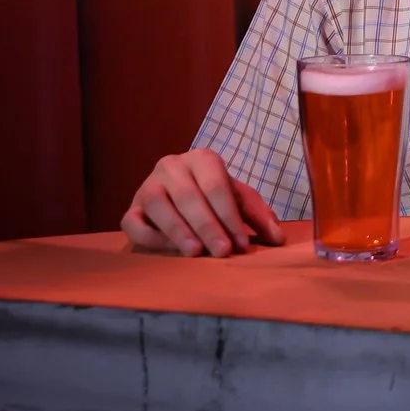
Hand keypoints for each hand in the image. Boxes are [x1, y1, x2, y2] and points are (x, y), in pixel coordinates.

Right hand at [120, 148, 284, 256]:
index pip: (216, 185)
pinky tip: (171, 250)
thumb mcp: (239, 200)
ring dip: (178, 230)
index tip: (241, 243)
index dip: (229, 216)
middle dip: (207, 225)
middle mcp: (171, 166)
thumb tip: (278, 239)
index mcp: (202, 158)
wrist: (177, 194)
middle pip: (188, 195)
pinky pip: (133, 222)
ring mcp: (147, 185)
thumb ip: (258, 216)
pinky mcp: (130, 208)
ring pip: (158, 204)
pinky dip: (151, 237)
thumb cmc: (213, 197)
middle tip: (222, 251)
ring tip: (195, 252)